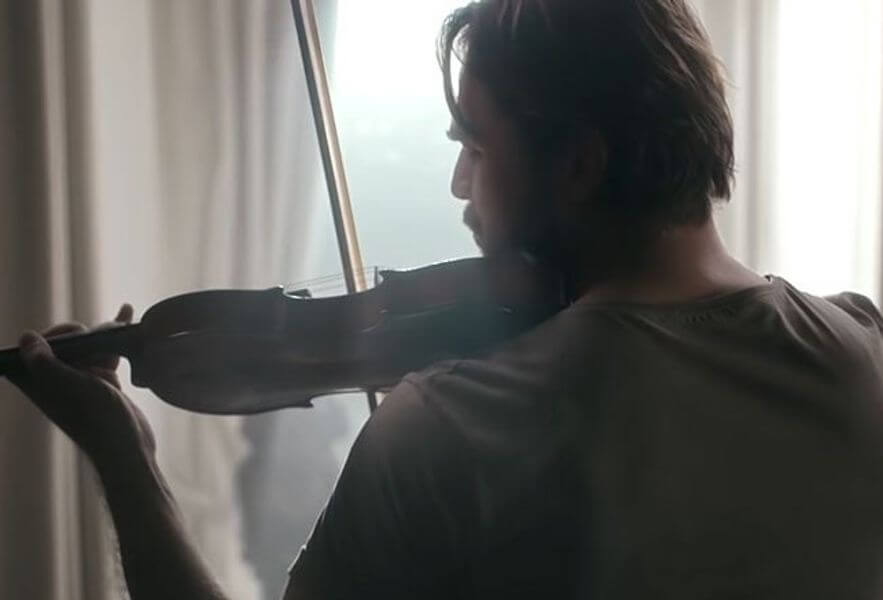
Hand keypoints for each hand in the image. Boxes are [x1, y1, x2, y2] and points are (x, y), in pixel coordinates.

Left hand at [7, 305, 157, 477]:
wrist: (129, 447)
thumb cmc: (97, 420)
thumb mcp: (71, 387)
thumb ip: (46, 363)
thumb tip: (26, 337)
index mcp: (41, 382)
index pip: (31, 349)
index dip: (48, 336)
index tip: (72, 335)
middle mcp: (57, 380)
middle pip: (64, 342)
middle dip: (84, 333)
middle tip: (99, 335)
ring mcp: (81, 380)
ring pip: (88, 345)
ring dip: (105, 333)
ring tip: (123, 326)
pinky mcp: (103, 382)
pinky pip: (107, 353)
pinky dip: (116, 337)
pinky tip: (126, 314)